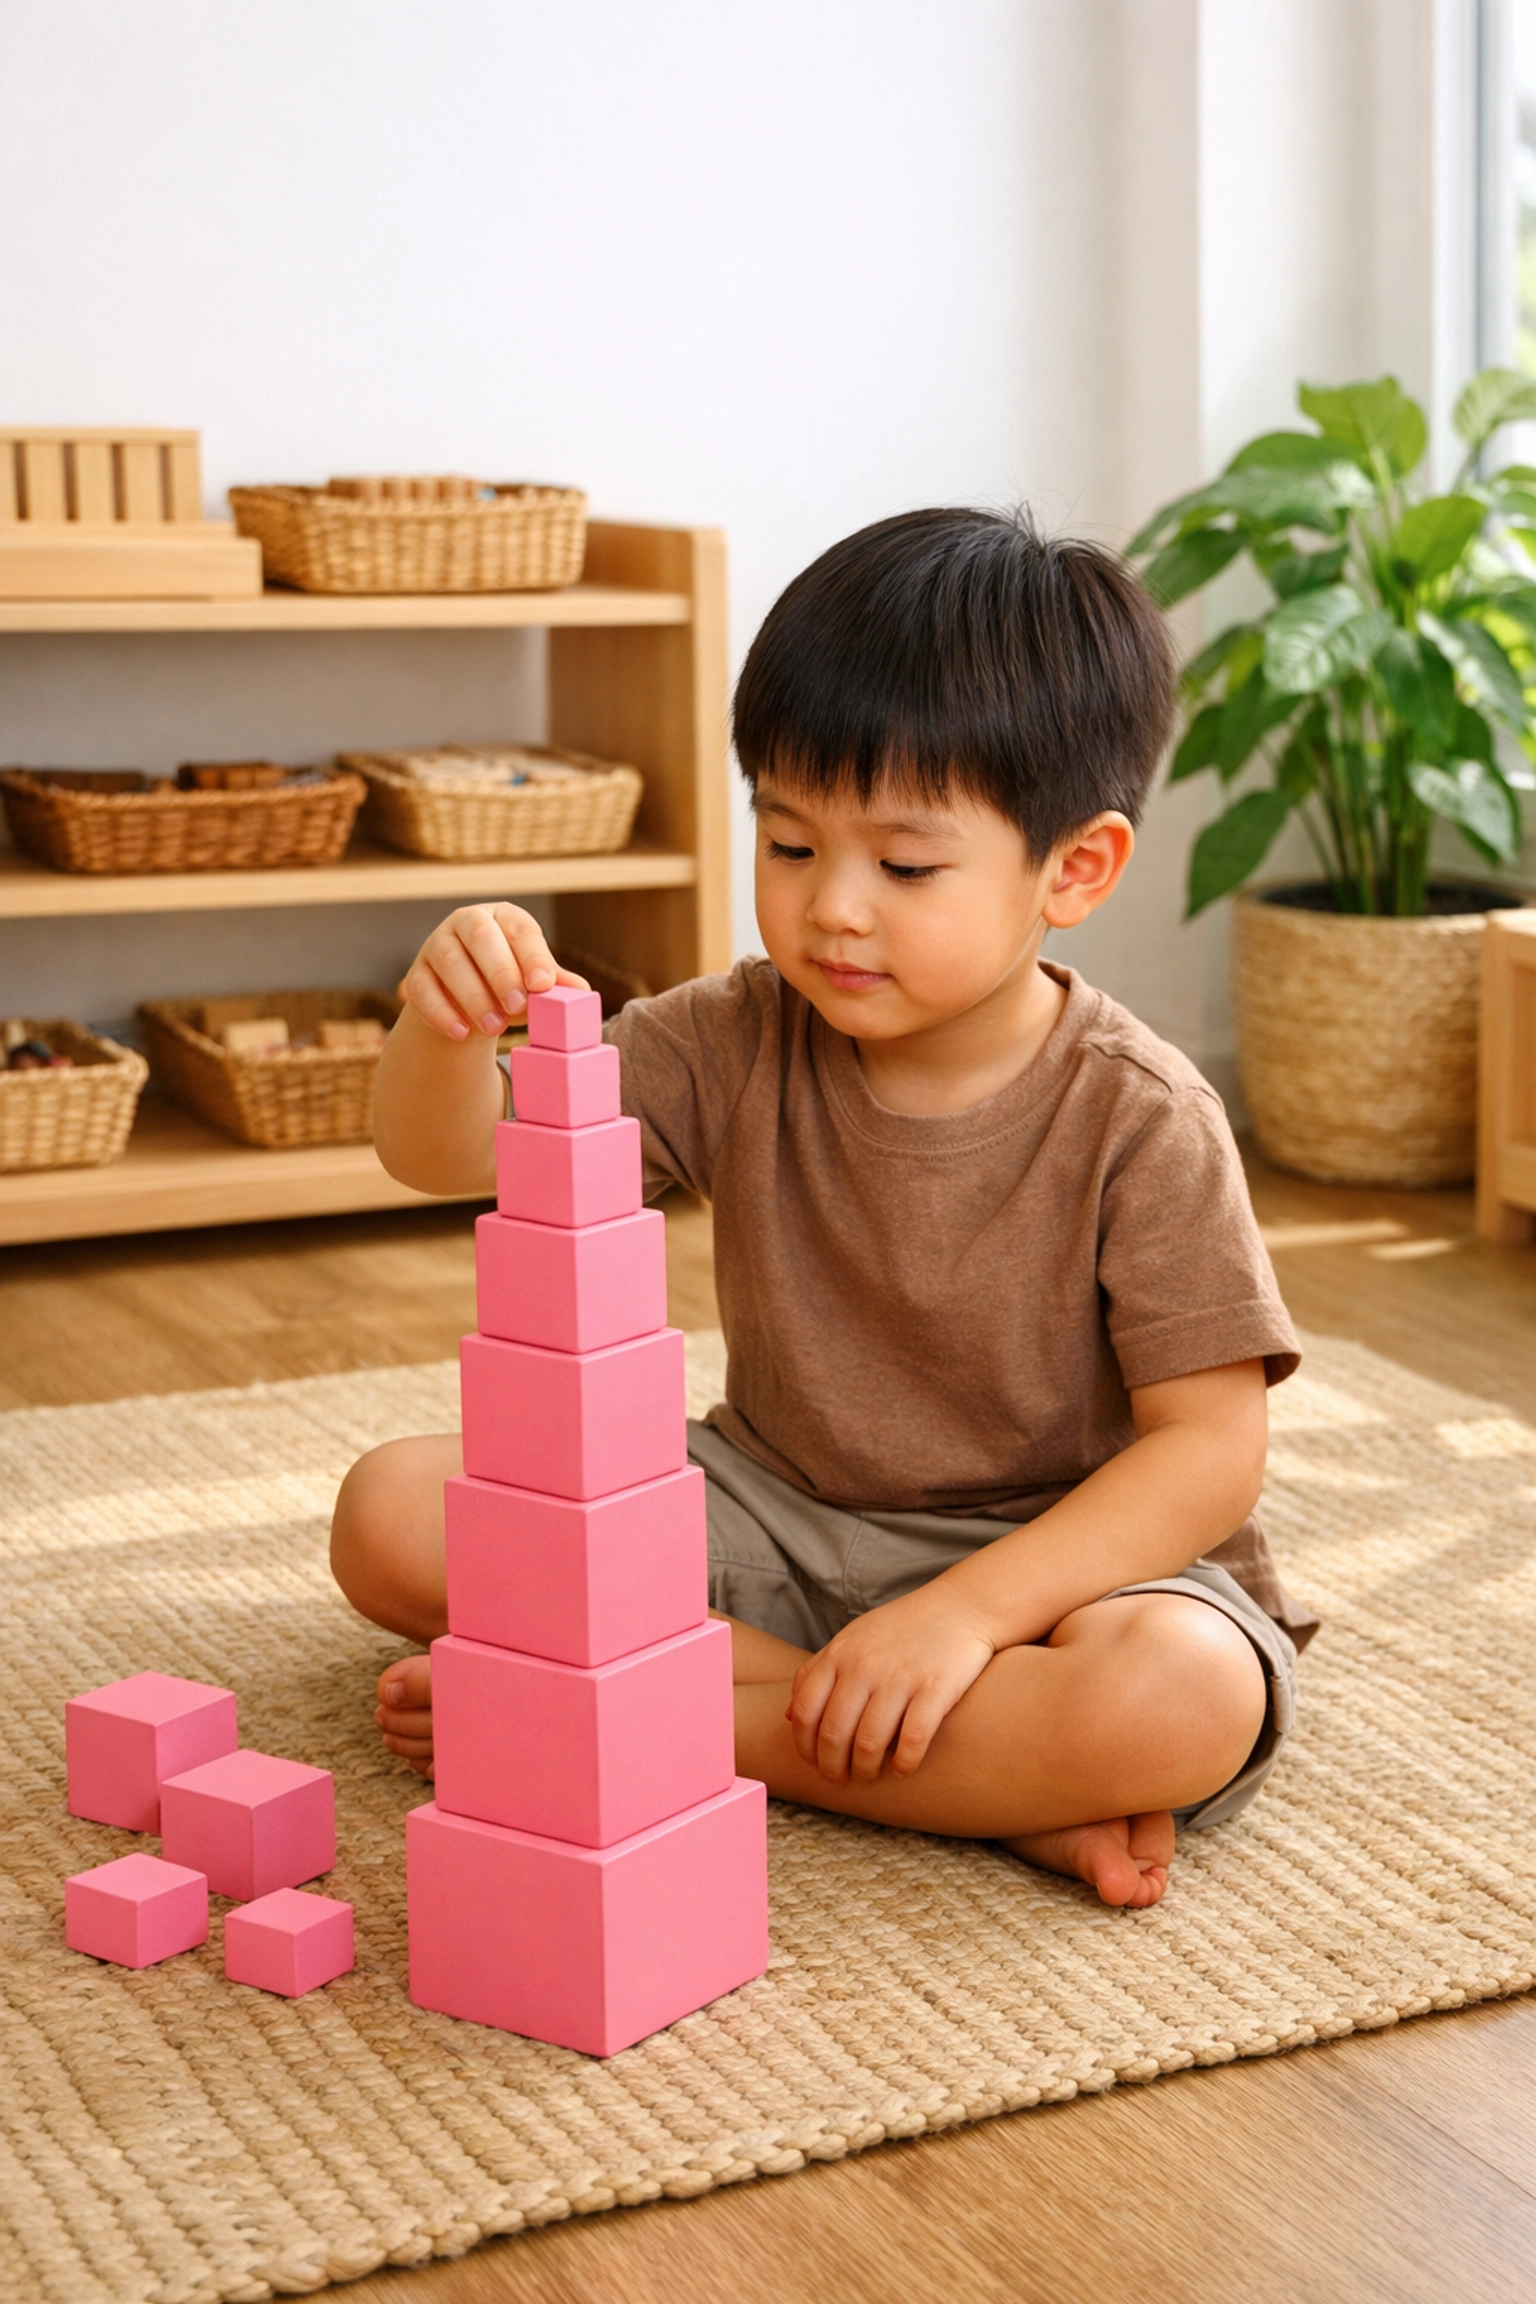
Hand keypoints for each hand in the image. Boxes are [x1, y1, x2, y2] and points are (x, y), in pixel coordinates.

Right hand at [402, 903, 588, 1042]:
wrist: (466, 1003)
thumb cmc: (508, 984)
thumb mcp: (533, 981)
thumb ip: (555, 984)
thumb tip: (582, 991)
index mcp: (504, 917)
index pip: (519, 929)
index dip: (532, 955)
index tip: (543, 984)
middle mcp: (468, 922)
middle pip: (481, 937)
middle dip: (501, 972)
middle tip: (519, 1006)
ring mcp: (437, 945)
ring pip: (450, 962)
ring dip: (473, 996)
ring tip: (494, 1027)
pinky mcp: (417, 974)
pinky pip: (423, 989)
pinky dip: (442, 1012)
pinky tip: (461, 1033)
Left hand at [786, 1586, 997, 1782]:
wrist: (960, 1607)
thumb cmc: (900, 1629)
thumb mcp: (850, 1639)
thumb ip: (816, 1672)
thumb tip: (788, 1716)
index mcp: (840, 1654)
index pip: (805, 1711)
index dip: (805, 1746)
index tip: (814, 1762)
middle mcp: (864, 1665)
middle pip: (834, 1733)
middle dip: (832, 1767)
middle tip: (840, 1779)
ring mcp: (900, 1676)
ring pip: (869, 1742)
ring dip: (865, 1770)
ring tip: (869, 1775)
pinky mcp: (936, 1689)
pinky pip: (912, 1740)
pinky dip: (903, 1764)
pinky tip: (902, 1769)